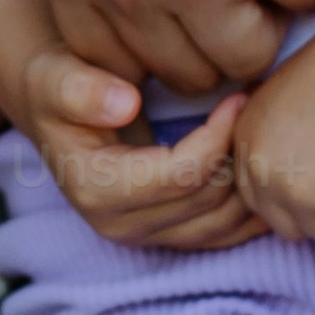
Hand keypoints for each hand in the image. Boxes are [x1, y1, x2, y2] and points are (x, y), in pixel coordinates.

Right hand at [18, 47, 260, 251]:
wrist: (56, 112)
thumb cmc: (58, 87)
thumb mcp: (55, 77)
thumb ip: (81, 90)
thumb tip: (124, 104)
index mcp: (96, 190)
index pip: (180, 175)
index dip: (218, 137)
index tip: (237, 97)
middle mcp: (120, 225)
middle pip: (208, 201)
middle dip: (238, 154)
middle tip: (257, 108)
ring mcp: (145, 237)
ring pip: (224, 223)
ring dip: (249, 180)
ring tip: (258, 131)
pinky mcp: (167, 237)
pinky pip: (226, 234)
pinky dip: (251, 206)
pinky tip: (259, 166)